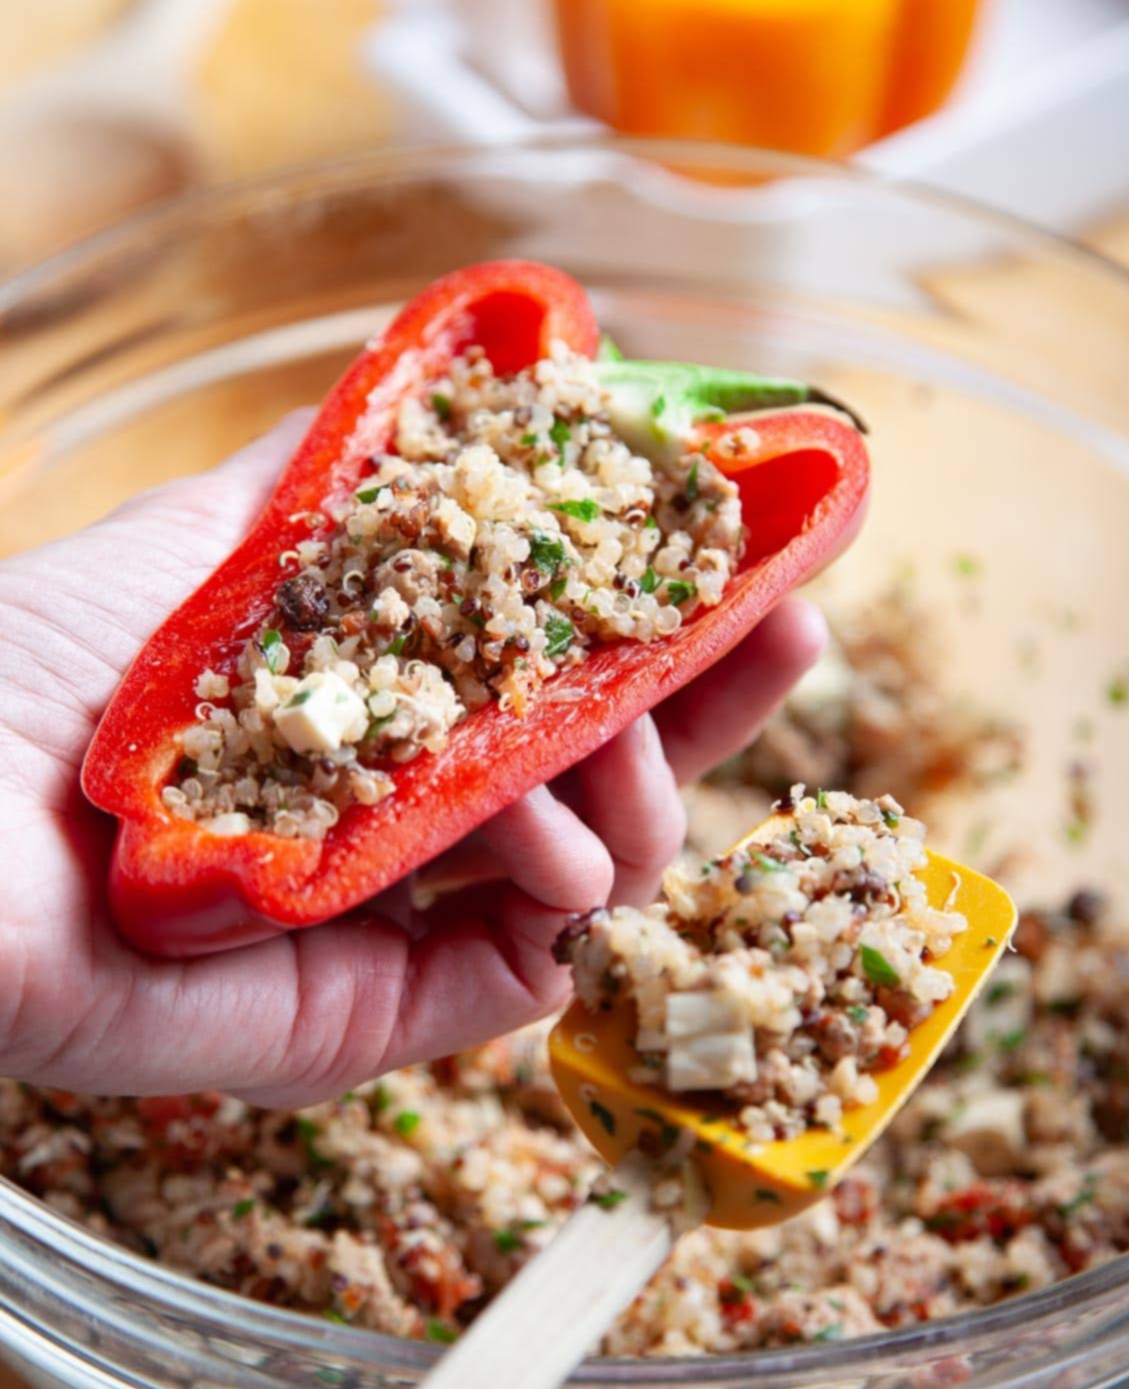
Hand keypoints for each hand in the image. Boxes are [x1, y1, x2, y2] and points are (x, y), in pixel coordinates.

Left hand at [0, 416, 824, 1105]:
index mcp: (379, 703)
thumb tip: (455, 370)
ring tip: (596, 765)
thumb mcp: (206, 542)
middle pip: (605, 769)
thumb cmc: (36, 671)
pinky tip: (557, 861)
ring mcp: (393, 917)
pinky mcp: (366, 1018)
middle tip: (791, 633)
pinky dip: (556, 913)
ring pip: (589, 873)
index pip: (558, 661)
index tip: (761, 557)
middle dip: (710, 704)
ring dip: (635, 804)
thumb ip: (336, 479)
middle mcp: (401, 810)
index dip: (664, 614)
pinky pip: (513, 978)